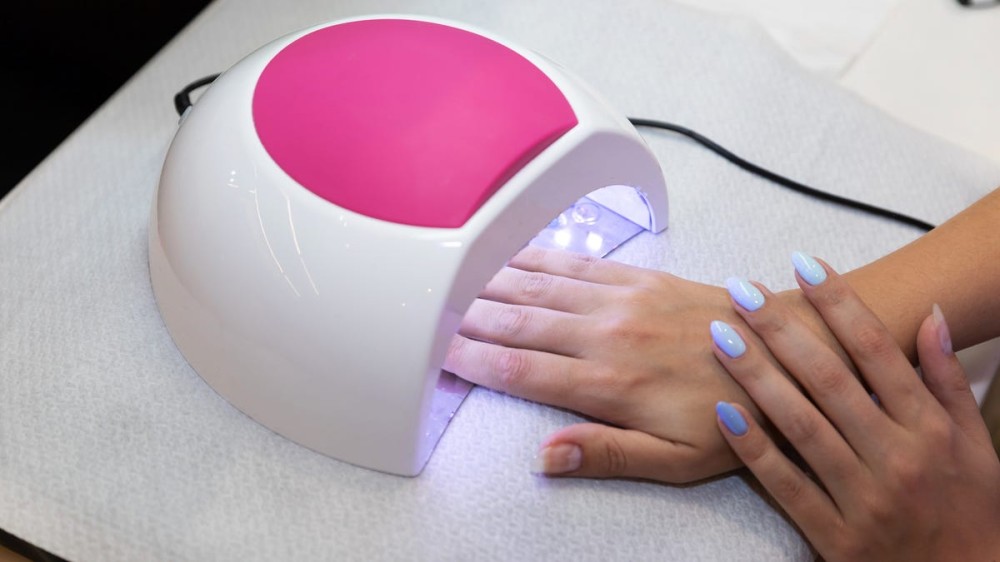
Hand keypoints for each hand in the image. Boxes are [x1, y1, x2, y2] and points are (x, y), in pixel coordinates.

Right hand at [444, 246, 794, 481]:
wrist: (786, 355)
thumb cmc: (733, 417)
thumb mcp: (675, 460)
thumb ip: (606, 454)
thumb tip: (546, 456)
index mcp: (610, 384)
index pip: (523, 371)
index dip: (475, 362)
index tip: (440, 355)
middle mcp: (608, 334)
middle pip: (519, 323)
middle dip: (469, 318)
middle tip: (428, 313)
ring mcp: (623, 300)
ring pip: (540, 287)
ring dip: (493, 285)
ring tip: (454, 282)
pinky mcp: (641, 278)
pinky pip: (577, 263)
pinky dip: (538, 259)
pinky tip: (513, 256)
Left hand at [712, 254, 999, 559]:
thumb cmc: (968, 509)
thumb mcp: (976, 444)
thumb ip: (949, 379)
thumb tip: (933, 315)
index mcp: (930, 428)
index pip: (877, 350)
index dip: (839, 303)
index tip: (804, 264)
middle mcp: (897, 456)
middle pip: (829, 379)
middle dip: (782, 329)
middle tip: (741, 291)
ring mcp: (863, 497)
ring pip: (801, 425)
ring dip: (757, 377)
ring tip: (721, 336)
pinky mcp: (835, 536)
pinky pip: (786, 485)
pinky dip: (754, 449)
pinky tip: (723, 412)